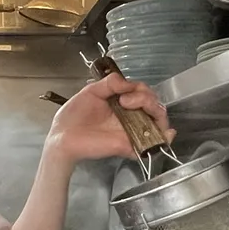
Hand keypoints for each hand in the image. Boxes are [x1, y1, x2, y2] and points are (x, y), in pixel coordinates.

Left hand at [45, 73, 173, 164]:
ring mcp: (132, 131)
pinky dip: (165, 138)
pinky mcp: (129, 145)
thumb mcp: (91, 92)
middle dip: (147, 98)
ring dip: (155, 111)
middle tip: (126, 101)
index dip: (140, 89)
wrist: (62, 137)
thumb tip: (129, 83)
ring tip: (136, 108)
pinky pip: (153, 144)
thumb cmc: (74, 116)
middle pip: (153, 105)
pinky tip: (166, 132)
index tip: (124, 93)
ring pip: (157, 120)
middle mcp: (130, 116)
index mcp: (122, 102)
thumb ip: (110, 84)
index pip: (143, 93)